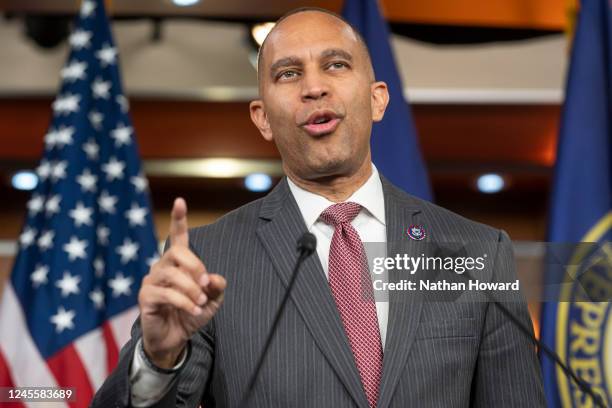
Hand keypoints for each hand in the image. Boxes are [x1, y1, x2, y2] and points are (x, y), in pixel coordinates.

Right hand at [138, 198, 225, 367]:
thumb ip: (217, 286)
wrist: (175, 339)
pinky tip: (194, 310)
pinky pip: (165, 293)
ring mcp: (151, 281)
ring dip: (191, 288)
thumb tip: (213, 278)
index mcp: (178, 263)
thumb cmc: (191, 314)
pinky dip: (184, 302)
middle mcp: (162, 267)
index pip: (177, 237)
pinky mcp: (146, 297)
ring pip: (171, 274)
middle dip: (195, 266)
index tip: (180, 201)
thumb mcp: (213, 300)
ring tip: (201, 302)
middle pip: (176, 252)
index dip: (179, 219)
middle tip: (205, 285)